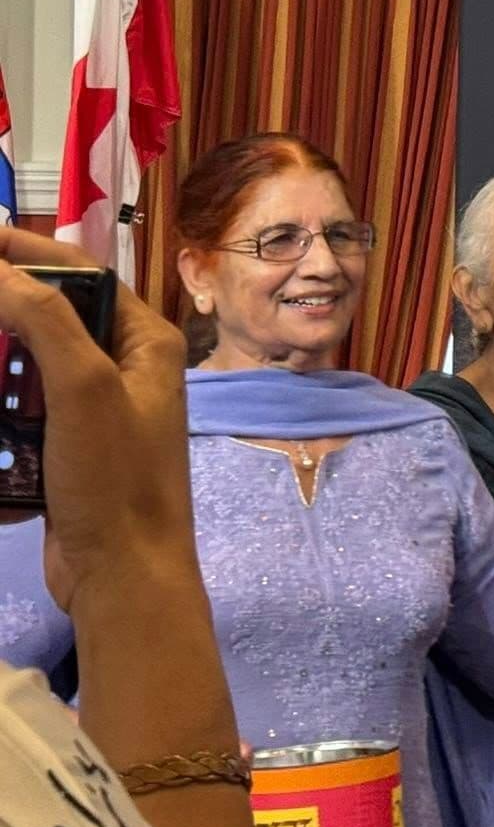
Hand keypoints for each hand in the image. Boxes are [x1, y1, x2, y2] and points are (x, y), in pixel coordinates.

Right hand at [0, 230, 194, 612]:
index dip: (27, 252)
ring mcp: (98, 413)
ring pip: (30, 369)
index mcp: (146, 343)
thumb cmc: (115, 477)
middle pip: (51, 319)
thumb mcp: (81, 387)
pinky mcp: (69, 452)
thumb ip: (43, 320)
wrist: (123, 574)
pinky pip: (21, 416)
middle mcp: (127, 369)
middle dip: (5, 311)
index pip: (82, 276)